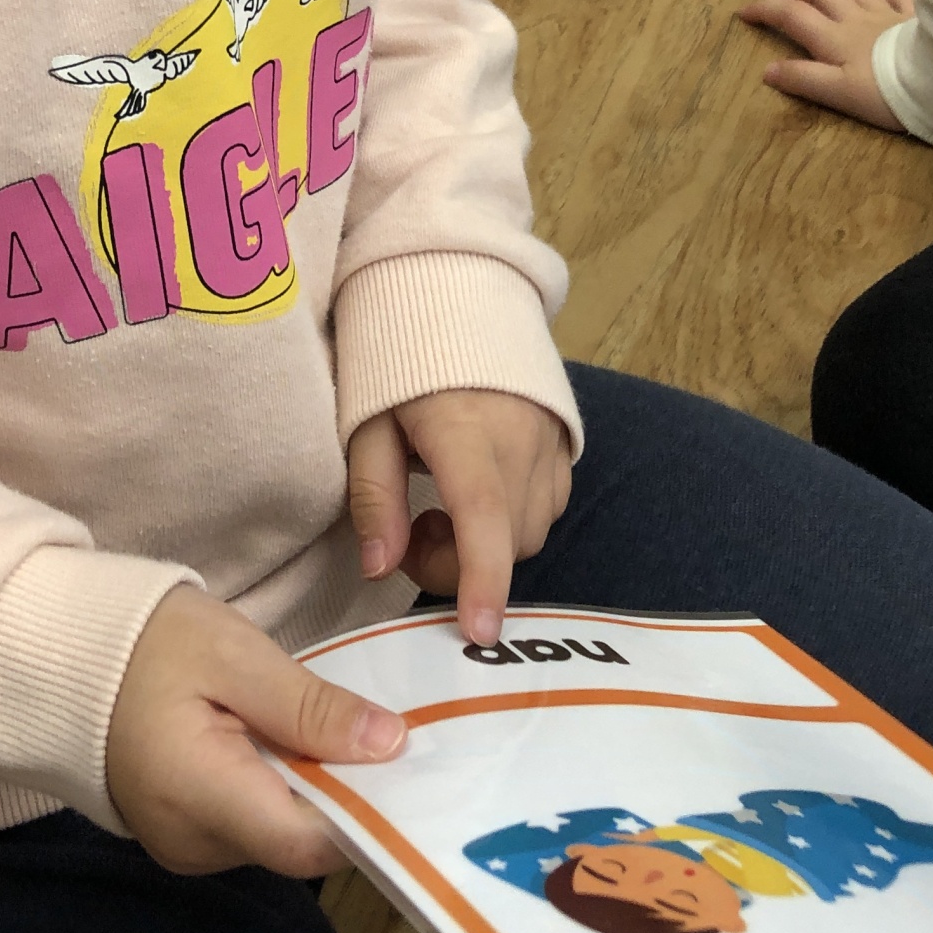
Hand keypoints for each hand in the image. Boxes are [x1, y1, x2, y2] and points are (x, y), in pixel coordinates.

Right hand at [107, 585, 404, 876]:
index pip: (308, 843)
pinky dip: (282, 791)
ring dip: (315, 790)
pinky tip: (293, 745)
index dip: (368, 814)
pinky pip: (253, 825)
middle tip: (387, 734)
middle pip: (299, 842)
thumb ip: (310, 706)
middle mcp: (193, 843)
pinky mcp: (186, 836)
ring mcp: (186, 847)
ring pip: (280, 835)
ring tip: (338, 730)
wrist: (64, 656)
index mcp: (199, 797)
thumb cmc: (148, 644)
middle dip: (348, 794)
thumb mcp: (235, 655)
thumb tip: (390, 745)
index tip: (411, 770)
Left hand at [346, 388, 571, 647]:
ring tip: (440, 509)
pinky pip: (548, 507)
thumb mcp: (367, 425)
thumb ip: (374, 498)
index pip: (483, 517)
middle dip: (458, 563)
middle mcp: (520, 439)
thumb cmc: (399, 365)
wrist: (456, 300)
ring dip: (486, 544)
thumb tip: (379, 569)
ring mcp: (550, 441)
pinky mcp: (565, 443)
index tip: (479, 632)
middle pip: (508, 541)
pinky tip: (477, 496)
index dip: (481, 579)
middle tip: (411, 532)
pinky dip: (512, 521)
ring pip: (531, 531)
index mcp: (465, 432)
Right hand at [736, 0, 913, 130]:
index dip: (766, 10)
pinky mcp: (914, 17)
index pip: (792, 16)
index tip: (745, 11)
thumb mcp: (839, 94)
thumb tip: (768, 70)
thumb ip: (804, 79)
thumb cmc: (887, 92)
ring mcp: (886, 14)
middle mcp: (856, 18)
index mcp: (834, 38)